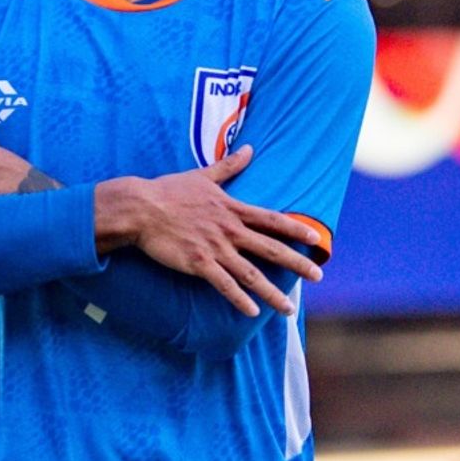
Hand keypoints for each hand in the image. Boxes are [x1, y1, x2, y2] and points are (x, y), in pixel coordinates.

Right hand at [94, 146, 324, 316]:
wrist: (141, 208)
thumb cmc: (169, 190)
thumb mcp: (203, 176)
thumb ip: (229, 166)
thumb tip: (250, 148)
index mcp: (232, 209)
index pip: (271, 220)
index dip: (295, 229)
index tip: (315, 238)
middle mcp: (229, 230)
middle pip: (270, 249)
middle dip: (297, 264)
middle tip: (318, 276)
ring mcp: (215, 248)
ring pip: (251, 275)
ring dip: (272, 293)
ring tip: (289, 309)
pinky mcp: (198, 263)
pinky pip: (224, 285)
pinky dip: (239, 299)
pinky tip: (252, 312)